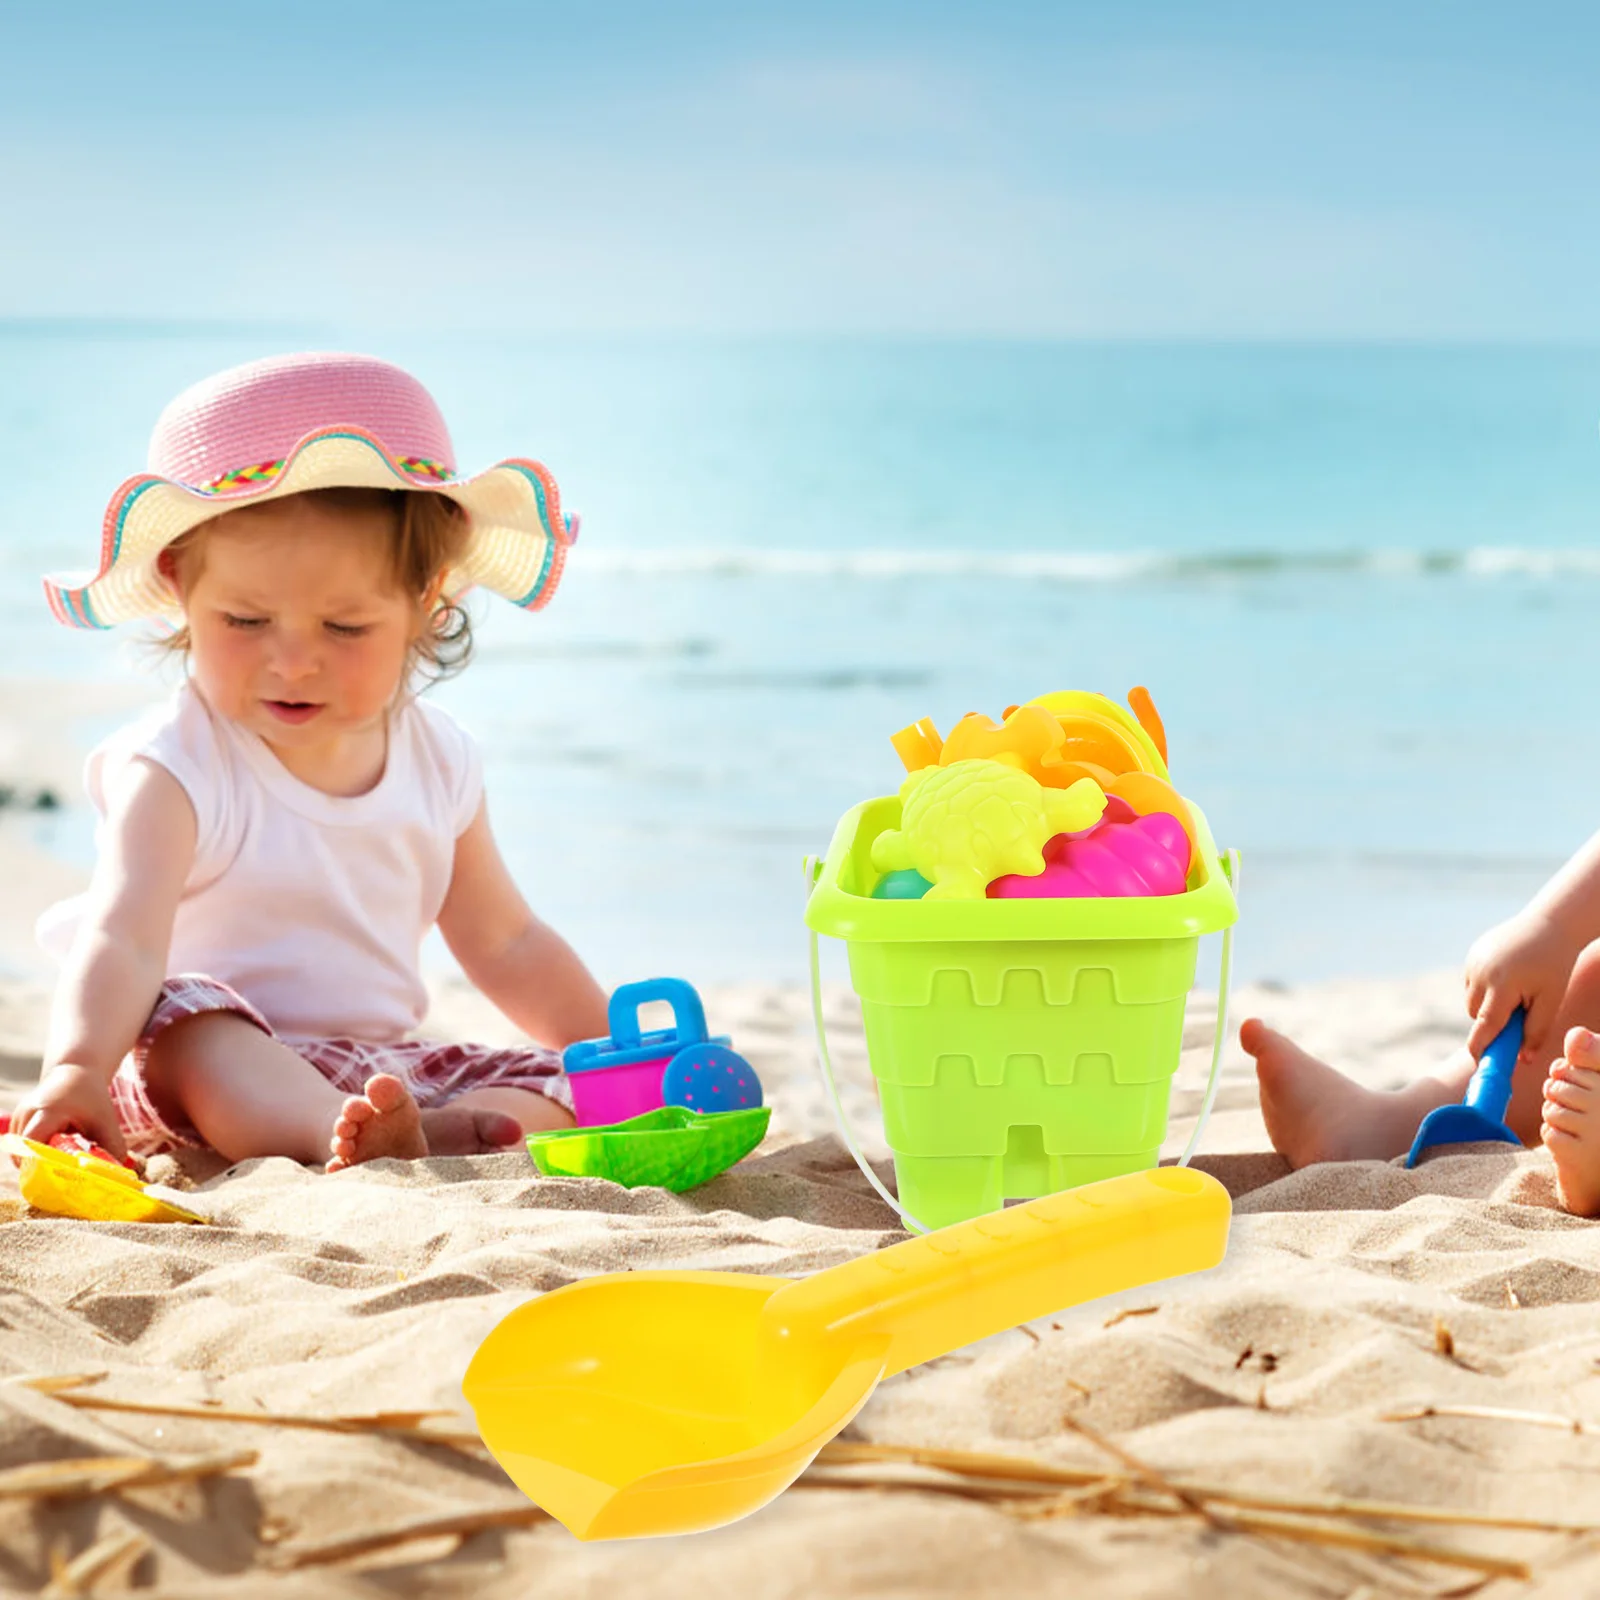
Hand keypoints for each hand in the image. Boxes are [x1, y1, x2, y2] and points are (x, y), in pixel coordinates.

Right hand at [9, 1062, 128, 1162]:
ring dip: (37, 1160)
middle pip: (23, 1152)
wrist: (76, 1073)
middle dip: (40, 1167)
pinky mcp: (17, 1122)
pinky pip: (20, 1147)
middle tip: (61, 1175)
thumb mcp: (106, 1121)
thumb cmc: (91, 1098)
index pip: (32, 1144)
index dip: (41, 1163)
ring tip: (60, 1156)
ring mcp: (19, 1118)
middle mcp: (27, 1114)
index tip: (59, 1174)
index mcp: (47, 1112)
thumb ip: (111, 1147)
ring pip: (20, 1152)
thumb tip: (113, 1172)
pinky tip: (53, 1150)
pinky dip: (34, 1154)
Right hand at [1464, 910, 1582, 1069]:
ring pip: (1472, 999)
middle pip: (1475, 1014)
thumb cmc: (1555, 963)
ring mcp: (1473, 962)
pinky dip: (1485, 987)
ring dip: (1487, 1005)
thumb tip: (1522, 1059)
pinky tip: (1508, 976)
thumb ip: (1535, 1031)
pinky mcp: (1472, 954)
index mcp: (1502, 986)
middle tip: (1517, 1015)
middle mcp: (1481, 974)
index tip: (1478, 1064)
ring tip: (1516, 991)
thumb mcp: (1551, 1000)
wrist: (1551, 923)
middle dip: (1490, 1022)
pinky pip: (1472, 982)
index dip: (1480, 1047)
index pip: (1484, 1026)